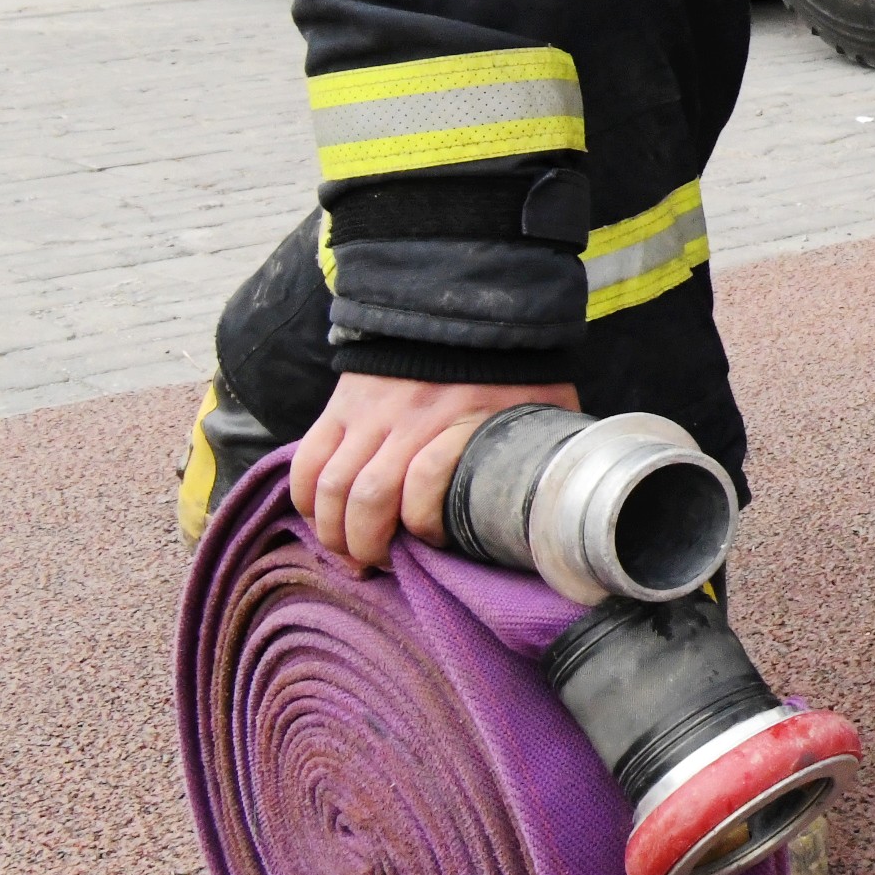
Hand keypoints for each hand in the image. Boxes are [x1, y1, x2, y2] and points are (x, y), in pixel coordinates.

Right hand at [291, 371, 577, 570]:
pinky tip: (319, 518)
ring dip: (332, 530)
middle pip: (366, 499)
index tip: (432, 550)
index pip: (424, 492)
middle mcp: (408, 421)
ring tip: (347, 553)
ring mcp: (368, 413)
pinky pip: (308, 459)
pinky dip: (305, 496)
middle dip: (364, 546)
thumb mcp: (545, 409)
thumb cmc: (514, 370)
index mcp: (462, 425)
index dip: (422, 529)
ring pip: (329, 486)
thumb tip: (569, 496)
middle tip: (376, 566)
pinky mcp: (341, 404)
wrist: (470, 309)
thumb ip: (547, 451)